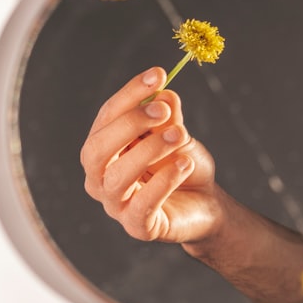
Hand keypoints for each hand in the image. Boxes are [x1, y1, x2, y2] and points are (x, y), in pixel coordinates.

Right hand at [80, 67, 220, 243]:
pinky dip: (163, 182)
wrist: (205, 203)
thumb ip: (167, 117)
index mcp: (104, 150)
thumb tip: (163, 95)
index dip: (129, 94)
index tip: (158, 74)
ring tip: (181, 135)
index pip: (106, 118)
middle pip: (96, 149)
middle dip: (129, 124)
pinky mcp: (138, 227)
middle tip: (163, 110)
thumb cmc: (182, 165)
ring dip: (150, 150)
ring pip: (118, 177)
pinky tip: (185, 164)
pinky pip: (142, 205)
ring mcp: (116, 206)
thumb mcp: (176, 134)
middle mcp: (100, 178)